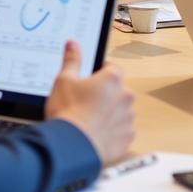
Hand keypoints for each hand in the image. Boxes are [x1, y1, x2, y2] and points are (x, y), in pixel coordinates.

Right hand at [46, 40, 134, 165]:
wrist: (71, 147)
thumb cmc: (68, 112)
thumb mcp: (64, 81)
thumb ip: (72, 60)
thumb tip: (73, 44)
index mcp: (113, 78)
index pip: (112, 67)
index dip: (99, 72)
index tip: (89, 79)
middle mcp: (125, 96)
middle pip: (117, 90)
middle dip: (105, 94)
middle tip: (85, 102)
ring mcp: (128, 118)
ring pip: (121, 111)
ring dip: (110, 113)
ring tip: (89, 120)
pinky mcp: (127, 137)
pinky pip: (122, 131)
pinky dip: (112, 132)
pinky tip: (96, 134)